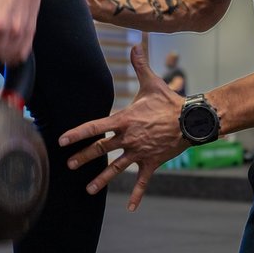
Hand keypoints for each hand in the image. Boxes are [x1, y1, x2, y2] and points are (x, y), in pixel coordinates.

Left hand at [59, 46, 186, 210]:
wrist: (191, 120)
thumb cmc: (169, 101)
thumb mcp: (152, 83)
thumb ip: (140, 65)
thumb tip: (135, 44)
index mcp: (125, 120)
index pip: (96, 126)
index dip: (78, 133)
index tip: (62, 140)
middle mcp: (129, 138)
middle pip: (102, 149)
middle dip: (84, 157)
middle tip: (69, 165)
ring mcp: (140, 152)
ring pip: (116, 168)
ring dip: (102, 179)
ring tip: (88, 189)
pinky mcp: (152, 162)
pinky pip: (142, 181)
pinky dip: (136, 195)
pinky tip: (130, 208)